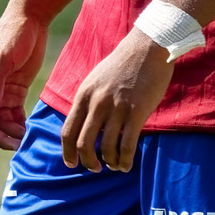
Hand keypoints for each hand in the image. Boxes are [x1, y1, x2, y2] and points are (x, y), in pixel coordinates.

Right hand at [0, 10, 47, 153]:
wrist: (32, 19)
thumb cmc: (12, 35)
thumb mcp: (2, 59)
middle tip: (15, 147)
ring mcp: (1, 92)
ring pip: (1, 122)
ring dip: (10, 134)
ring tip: (24, 141)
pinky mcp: (16, 90)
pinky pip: (15, 115)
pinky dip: (19, 125)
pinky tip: (28, 131)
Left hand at [60, 29, 172, 172]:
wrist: (147, 46)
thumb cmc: (122, 63)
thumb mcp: (96, 79)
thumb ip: (88, 101)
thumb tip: (83, 126)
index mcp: (84, 94)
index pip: (68, 131)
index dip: (68, 153)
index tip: (73, 163)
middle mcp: (97, 103)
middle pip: (84, 144)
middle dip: (88, 162)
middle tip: (95, 167)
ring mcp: (117, 108)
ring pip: (106, 149)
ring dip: (109, 162)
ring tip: (114, 164)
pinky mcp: (136, 112)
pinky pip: (126, 146)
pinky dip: (124, 160)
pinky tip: (126, 164)